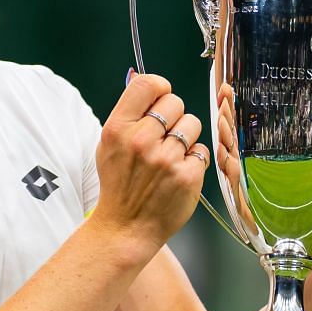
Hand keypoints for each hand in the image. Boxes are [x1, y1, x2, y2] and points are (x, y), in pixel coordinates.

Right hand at [91, 72, 210, 251]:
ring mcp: (165, 159)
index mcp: (117, 129)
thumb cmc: (119, 184)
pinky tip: (178, 172)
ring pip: (192, 124)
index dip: (159, 87)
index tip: (160, 98)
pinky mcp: (187, 175)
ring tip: (170, 156)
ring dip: (185, 138)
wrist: (125, 227)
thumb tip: (147, 83)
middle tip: (163, 136)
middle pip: (174, 102)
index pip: (147, 84)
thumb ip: (128, 115)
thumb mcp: (109, 145)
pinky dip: (193, 160)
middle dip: (173, 116)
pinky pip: (202, 150)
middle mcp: (140, 140)